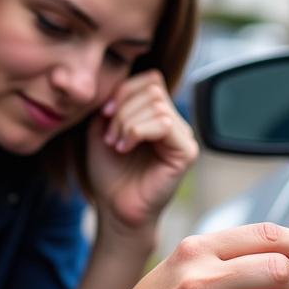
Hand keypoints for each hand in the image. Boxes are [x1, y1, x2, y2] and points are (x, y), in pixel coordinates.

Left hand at [86, 69, 198, 234]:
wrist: (116, 209)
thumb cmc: (111, 174)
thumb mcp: (103, 129)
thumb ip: (114, 104)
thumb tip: (121, 86)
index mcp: (158, 115)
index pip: (150, 80)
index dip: (124, 90)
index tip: (103, 114)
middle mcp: (175, 123)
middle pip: (152, 89)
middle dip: (123, 108)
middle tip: (109, 135)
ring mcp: (183, 137)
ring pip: (157, 105)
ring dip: (127, 122)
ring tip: (116, 144)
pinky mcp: (185, 153)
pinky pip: (163, 124)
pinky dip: (137, 131)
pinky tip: (125, 147)